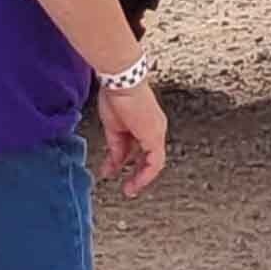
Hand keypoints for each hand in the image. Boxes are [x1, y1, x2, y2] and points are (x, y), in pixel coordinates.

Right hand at [92, 75, 169, 195]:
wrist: (120, 80)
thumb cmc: (115, 94)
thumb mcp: (113, 127)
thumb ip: (116, 146)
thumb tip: (114, 162)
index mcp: (145, 124)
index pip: (141, 148)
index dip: (130, 162)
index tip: (117, 170)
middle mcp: (155, 128)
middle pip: (149, 157)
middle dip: (137, 173)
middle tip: (127, 187)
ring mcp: (157, 132)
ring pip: (154, 162)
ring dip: (140, 177)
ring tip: (129, 189)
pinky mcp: (155, 136)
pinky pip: (155, 162)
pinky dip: (145, 174)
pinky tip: (135, 182)